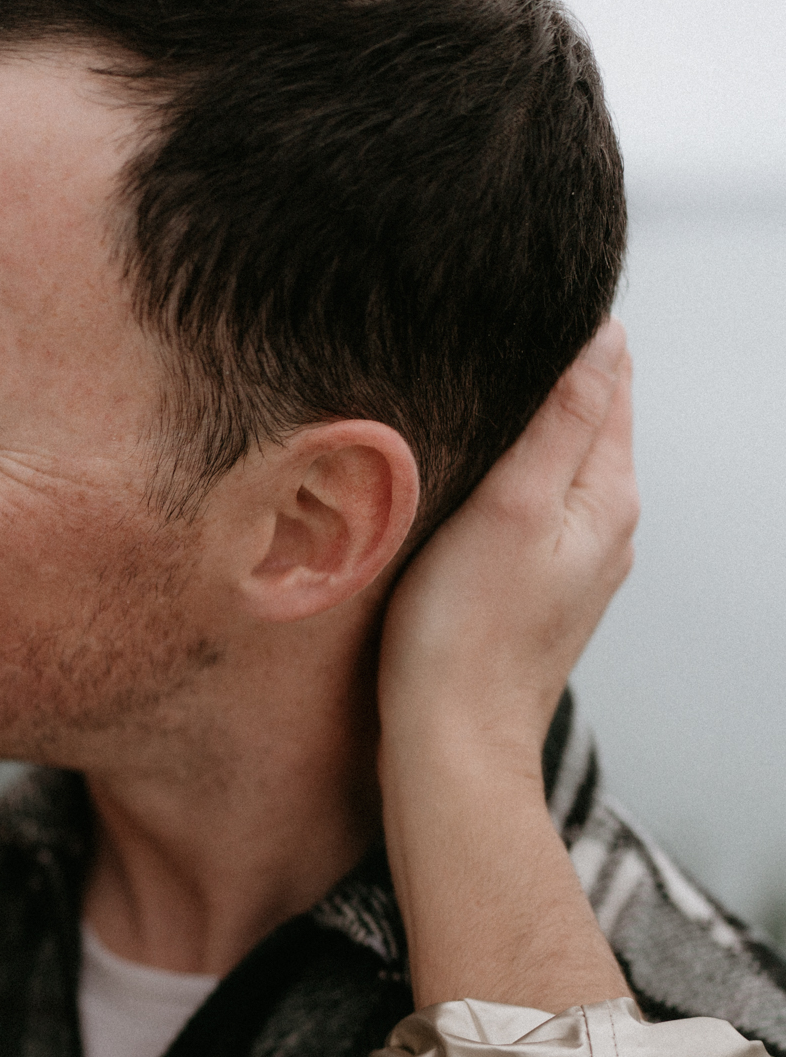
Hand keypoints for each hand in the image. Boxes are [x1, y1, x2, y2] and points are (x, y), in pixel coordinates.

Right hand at [378, 320, 636, 778]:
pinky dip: (493, 491)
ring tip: (459, 412)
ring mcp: (565, 567)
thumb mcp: (514, 508)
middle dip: (535, 386)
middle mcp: (601, 530)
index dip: (564, 340)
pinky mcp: (524, 596)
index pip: (607, 383)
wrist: (447, 745)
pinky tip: (453, 492)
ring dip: (510, 440)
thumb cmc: (466, 637)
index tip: (507, 312)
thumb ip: (562, 419)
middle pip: (578, 425)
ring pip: (546, 473)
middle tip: (470, 351)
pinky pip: (519, 519)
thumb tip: (603, 336)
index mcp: (609, 499)